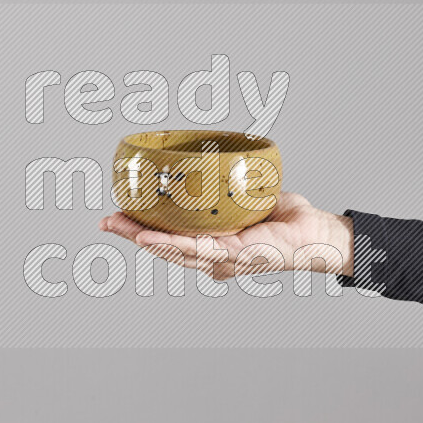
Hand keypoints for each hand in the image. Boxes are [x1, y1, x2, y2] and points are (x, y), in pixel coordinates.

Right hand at [99, 192, 353, 280]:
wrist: (317, 232)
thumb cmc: (287, 219)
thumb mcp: (248, 199)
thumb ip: (228, 187)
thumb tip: (211, 161)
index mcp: (212, 247)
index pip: (170, 240)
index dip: (141, 230)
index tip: (117, 217)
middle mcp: (213, 258)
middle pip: (164, 249)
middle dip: (131, 235)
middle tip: (105, 220)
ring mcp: (222, 260)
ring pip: (174, 251)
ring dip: (143, 239)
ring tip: (118, 226)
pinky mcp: (235, 256)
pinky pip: (198, 249)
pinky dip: (171, 244)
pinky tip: (149, 238)